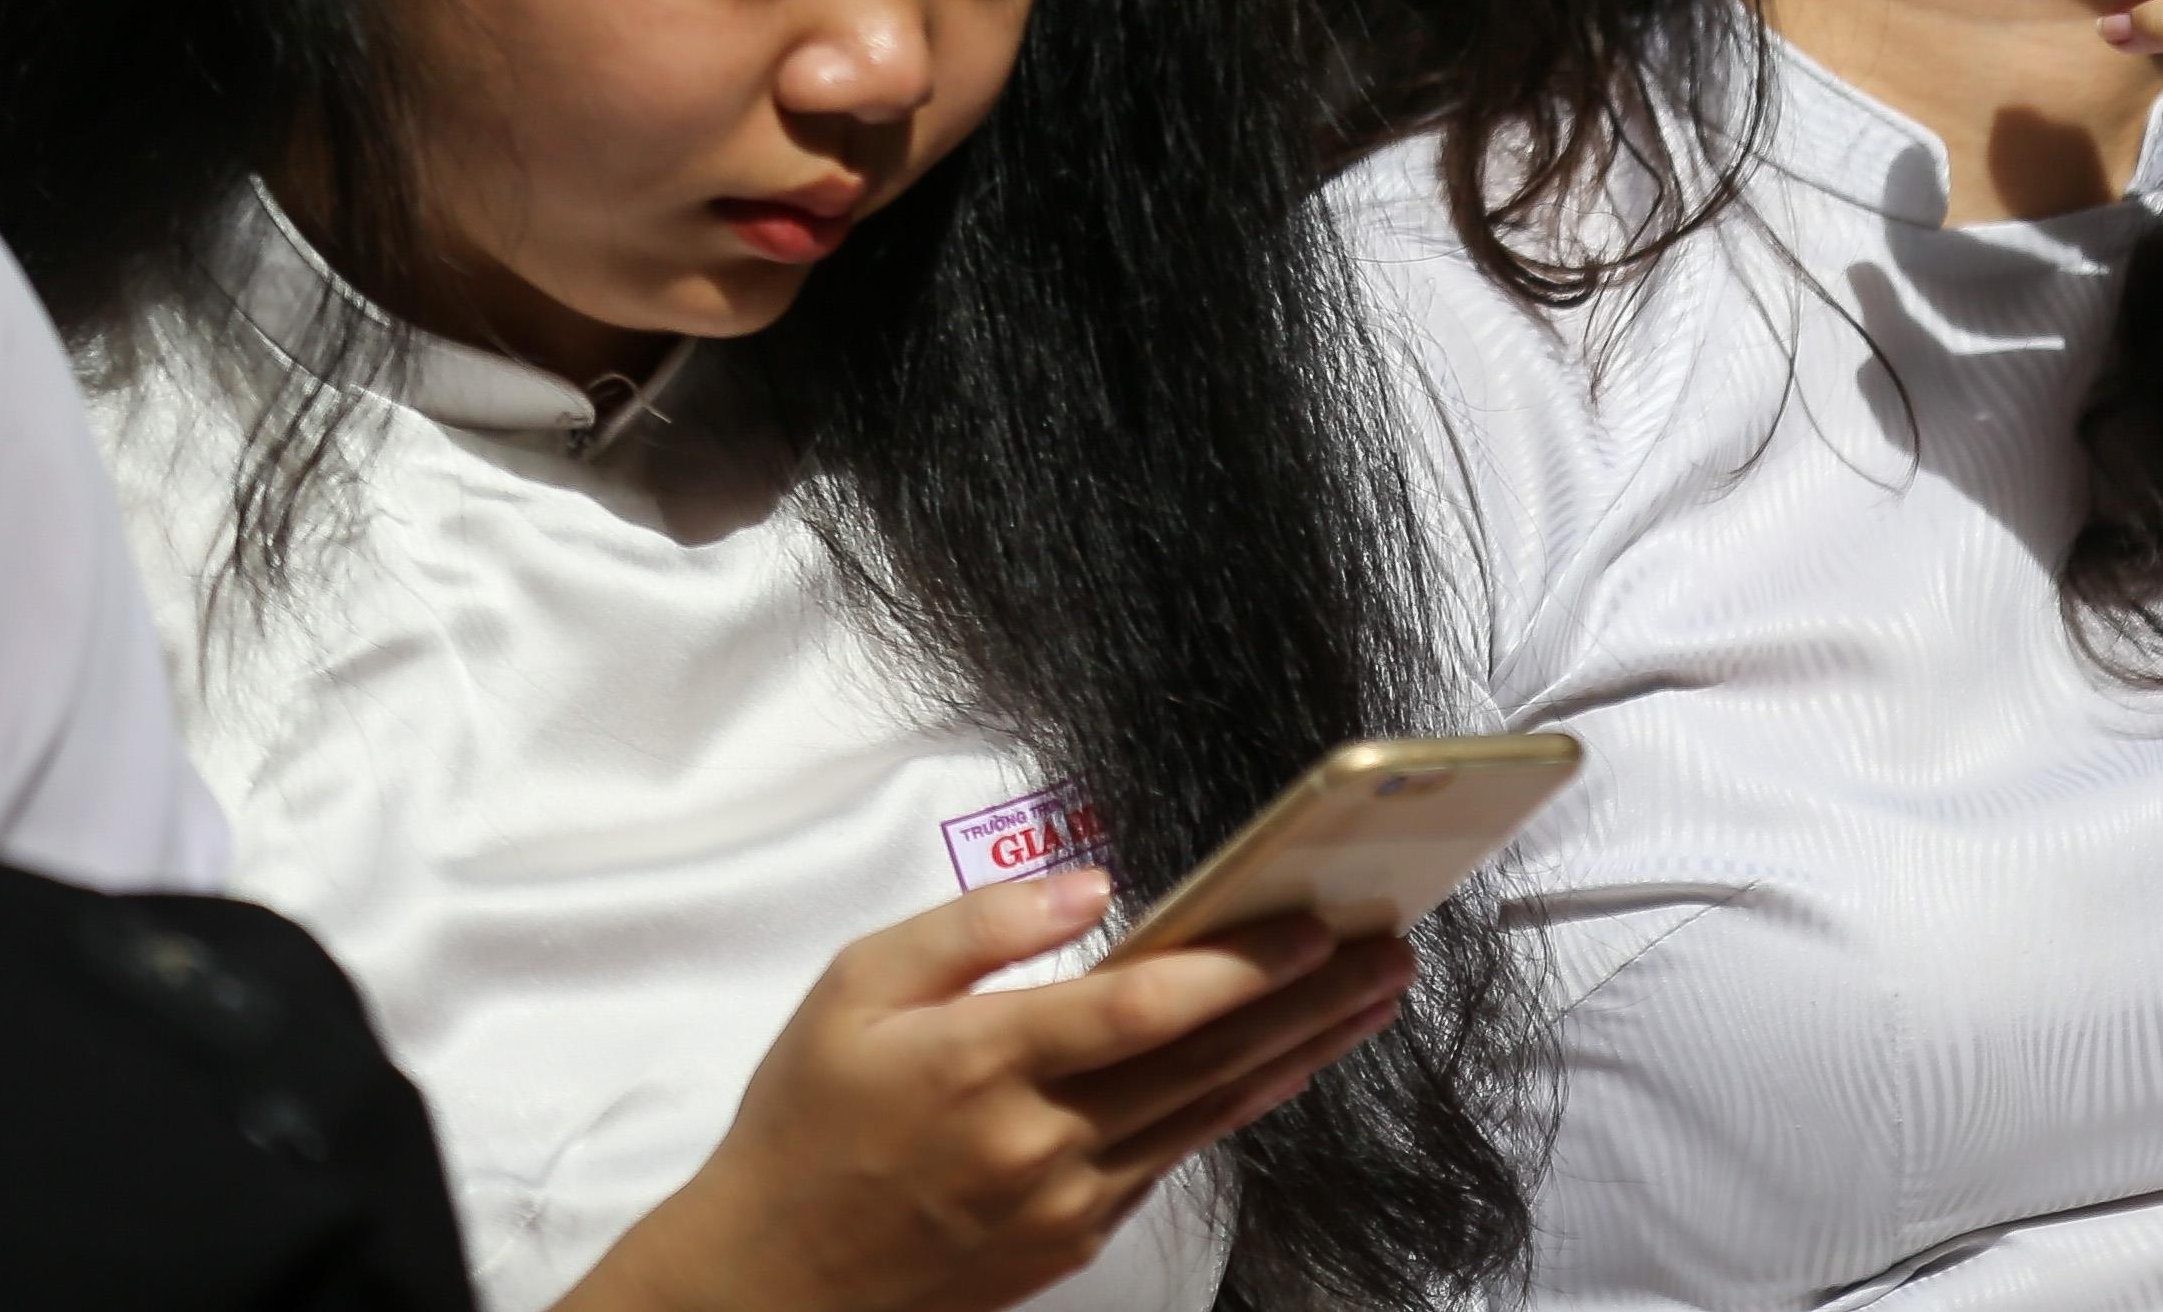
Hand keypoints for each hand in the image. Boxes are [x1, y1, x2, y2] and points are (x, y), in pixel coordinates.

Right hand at [565, 874, 1408, 1311]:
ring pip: (1209, 1114)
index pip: (1136, 1011)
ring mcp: (1064, 1201)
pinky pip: (1174, 1159)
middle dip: (1308, 1002)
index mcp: (981, 1061)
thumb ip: (972, 931)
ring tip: (1372, 997)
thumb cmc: (809, 1117)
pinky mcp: (1074, 1240)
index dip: (1235, 970)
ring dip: (1301, 1052)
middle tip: (1390, 948)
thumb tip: (1086, 890)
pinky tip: (1287, 1062)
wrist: (772, 1281)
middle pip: (1202, 1062)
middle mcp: (1038, 1139)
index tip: (1312, 927)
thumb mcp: (853, 988)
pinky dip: (1239, 1104)